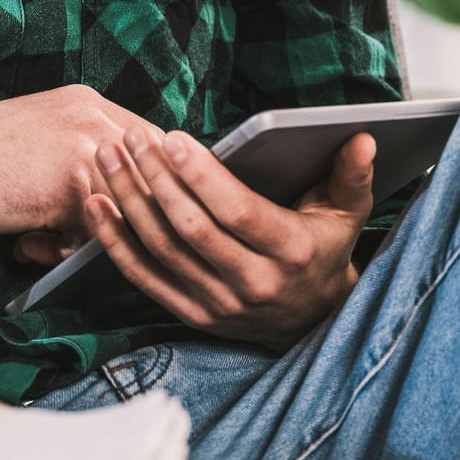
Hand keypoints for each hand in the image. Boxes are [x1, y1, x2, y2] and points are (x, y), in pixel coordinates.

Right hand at [0, 86, 165, 253]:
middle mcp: (95, 118)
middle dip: (129, 217)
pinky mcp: (72, 181)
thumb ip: (82, 154)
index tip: (134, 214)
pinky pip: (95, 231)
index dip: (149, 186)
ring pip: (124, 209)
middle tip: (86, 237)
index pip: (153, 146)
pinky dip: (63, 251)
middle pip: (151, 178)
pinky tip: (28, 243)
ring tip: (50, 242)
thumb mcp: (41, 137)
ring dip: (92, 237)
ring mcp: (87, 146)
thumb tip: (122, 201)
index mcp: (89, 103)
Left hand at [86, 126, 376, 349]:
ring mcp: (218, 304)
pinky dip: (115, 243)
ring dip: (129, 201)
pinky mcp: (193, 315)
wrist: (313, 321)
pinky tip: (95, 206)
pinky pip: (145, 278)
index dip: (201, 176)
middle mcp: (253, 283)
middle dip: (155, 179)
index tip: (171, 139)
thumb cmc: (324, 250)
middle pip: (191, 228)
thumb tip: (364, 139)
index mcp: (290, 252)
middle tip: (131, 138)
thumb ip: (353, 175)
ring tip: (107, 158)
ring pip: (162, 250)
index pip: (237, 212)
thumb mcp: (347, 213)